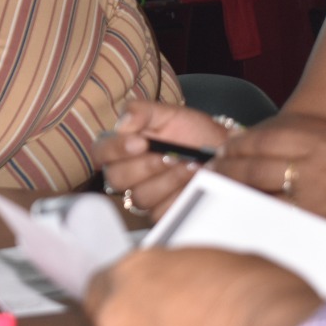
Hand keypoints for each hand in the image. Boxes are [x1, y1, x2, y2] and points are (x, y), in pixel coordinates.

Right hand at [92, 101, 227, 217]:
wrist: (224, 151)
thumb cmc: (194, 132)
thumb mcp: (169, 113)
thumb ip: (142, 111)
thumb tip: (123, 124)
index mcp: (122, 148)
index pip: (101, 152)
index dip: (116, 150)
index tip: (140, 142)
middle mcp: (128, 174)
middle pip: (117, 178)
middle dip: (145, 166)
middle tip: (169, 156)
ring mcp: (144, 196)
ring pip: (140, 197)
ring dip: (167, 180)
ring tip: (189, 166)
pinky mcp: (162, 214)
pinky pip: (161, 213)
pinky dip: (179, 197)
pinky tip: (193, 184)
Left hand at [214, 113, 325, 238]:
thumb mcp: (325, 136)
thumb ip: (282, 138)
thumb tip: (232, 147)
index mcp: (317, 141)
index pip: (259, 141)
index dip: (233, 148)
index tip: (220, 153)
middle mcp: (316, 170)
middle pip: (252, 170)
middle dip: (224, 173)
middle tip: (209, 175)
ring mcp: (318, 201)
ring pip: (258, 198)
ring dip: (232, 196)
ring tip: (218, 195)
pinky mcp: (321, 226)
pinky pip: (276, 222)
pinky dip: (255, 217)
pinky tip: (242, 214)